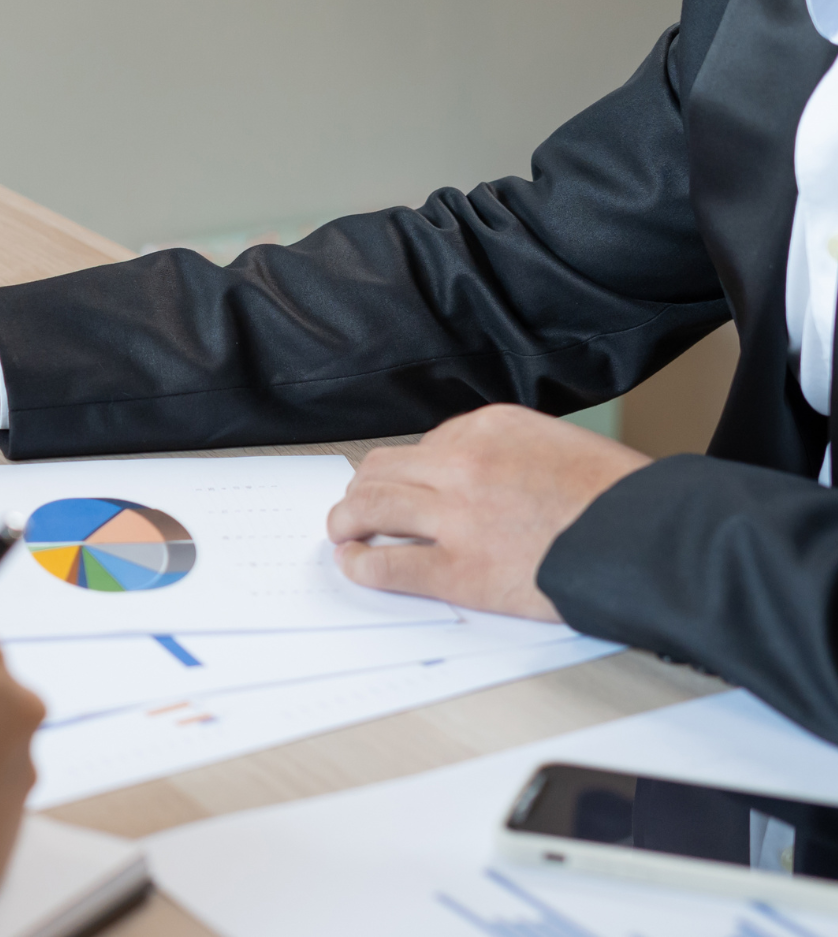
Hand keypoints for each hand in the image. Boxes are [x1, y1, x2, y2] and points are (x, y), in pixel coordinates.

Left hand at [327, 404, 651, 620]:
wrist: (654, 539)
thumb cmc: (622, 501)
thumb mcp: (563, 447)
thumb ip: (511, 455)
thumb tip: (474, 477)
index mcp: (491, 427)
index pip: (427, 443)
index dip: (414, 471)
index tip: (410, 487)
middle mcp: (464, 462)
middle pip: (383, 469)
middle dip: (364, 487)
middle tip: (356, 507)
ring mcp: (457, 516)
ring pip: (370, 508)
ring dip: (347, 519)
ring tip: (342, 530)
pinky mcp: (459, 570)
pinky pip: (386, 565)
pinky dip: (360, 564)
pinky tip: (354, 564)